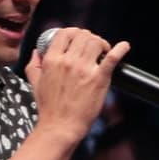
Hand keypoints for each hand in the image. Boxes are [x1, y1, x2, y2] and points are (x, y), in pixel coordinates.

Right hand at [25, 27, 130, 143]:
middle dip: (89, 38)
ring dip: (101, 44)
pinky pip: (112, 58)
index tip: (78, 39)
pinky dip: (120, 49)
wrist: (60, 127)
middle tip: (93, 47)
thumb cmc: (49, 108)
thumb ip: (34, 65)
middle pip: (83, 35)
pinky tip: (124, 46)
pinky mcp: (99, 79)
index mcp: (52, 60)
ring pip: (96, 42)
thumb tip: (36, 53)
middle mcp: (68, 61)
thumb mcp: (35, 83)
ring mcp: (84, 69)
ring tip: (103, 52)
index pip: (64, 33)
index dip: (73, 33)